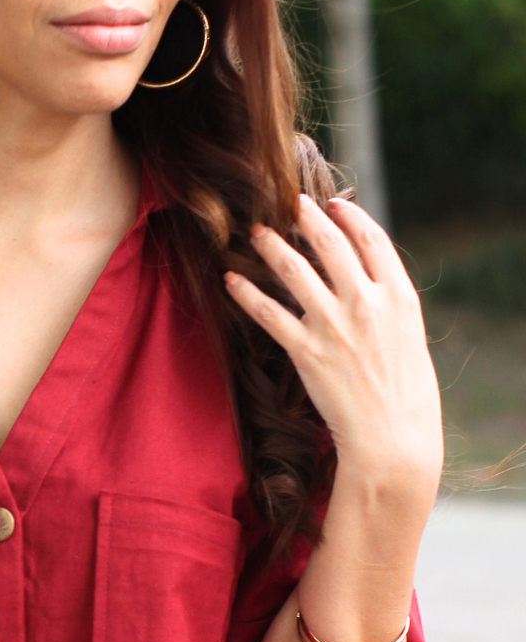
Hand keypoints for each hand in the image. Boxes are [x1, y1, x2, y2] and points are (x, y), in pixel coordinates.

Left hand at [225, 193, 442, 498]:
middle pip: (331, 244)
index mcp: (399, 297)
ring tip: (256, 232)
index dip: (349, 216)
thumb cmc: (405, 396)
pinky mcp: (306, 351)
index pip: (372, 239)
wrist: (392, 438)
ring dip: (271, 245)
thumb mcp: (410, 338)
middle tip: (290, 203)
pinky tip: (231, 280)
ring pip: (294, 268)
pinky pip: (268, 312)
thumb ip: (387, 305)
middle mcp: (367, 303)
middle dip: (307, 217)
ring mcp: (334, 325)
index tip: (333, 204)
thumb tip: (367, 282)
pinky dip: (246, 293)